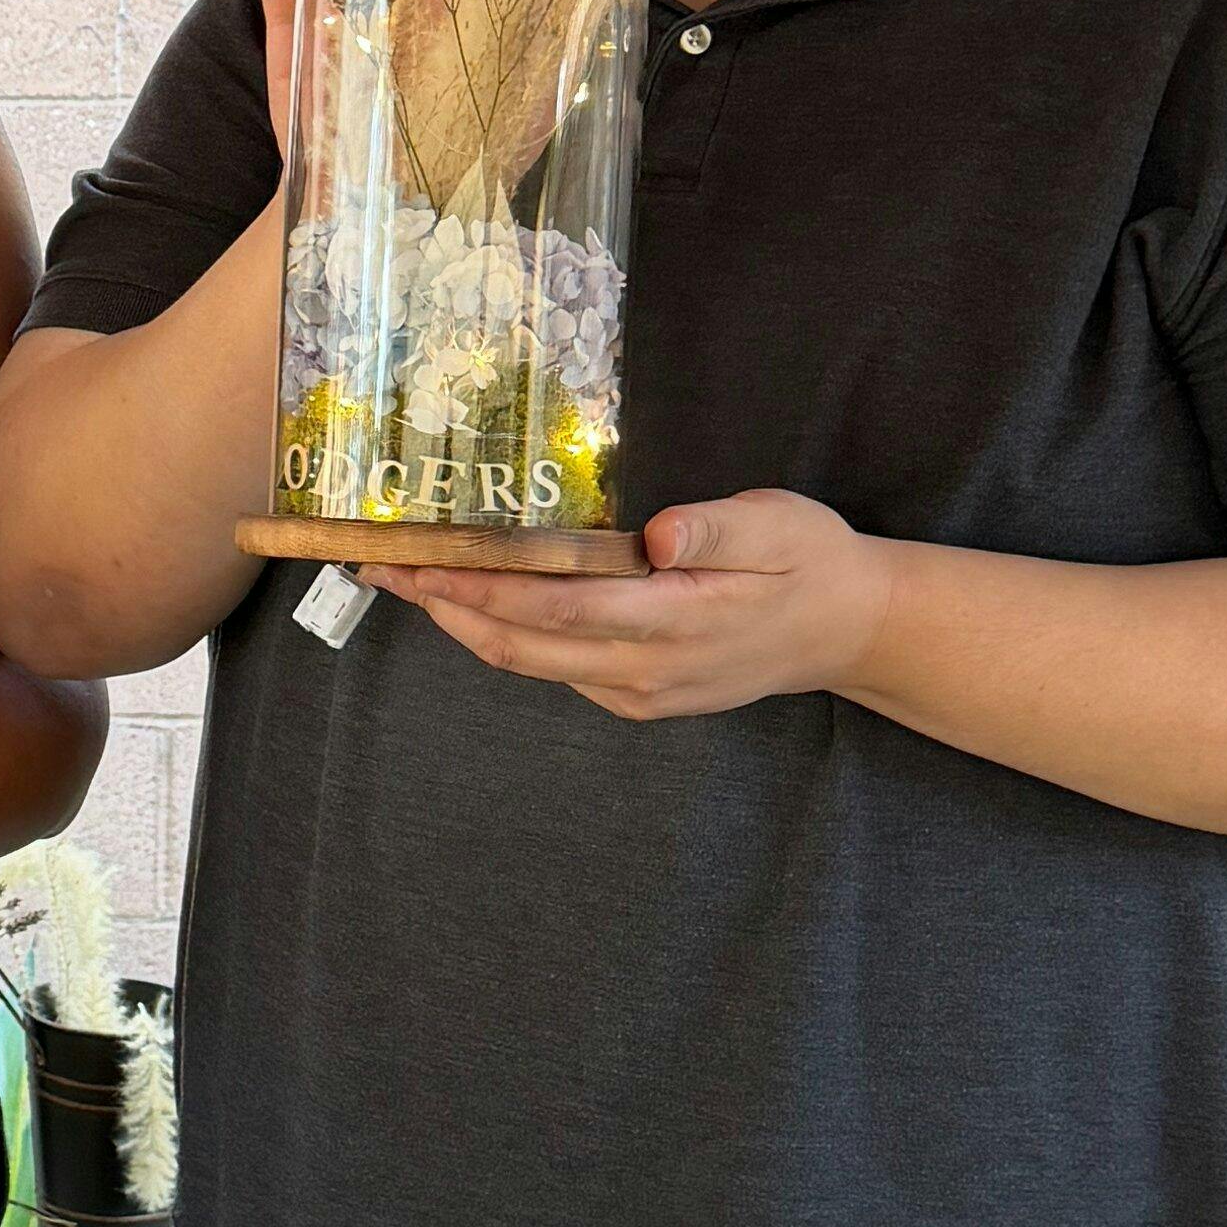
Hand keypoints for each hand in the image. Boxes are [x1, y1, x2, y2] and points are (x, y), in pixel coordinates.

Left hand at [399, 490, 897, 721]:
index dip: (485, 587)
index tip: (424, 561)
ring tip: (408, 581)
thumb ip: (719, 533)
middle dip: (446, 606)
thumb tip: (661, 536)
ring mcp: (637, 692)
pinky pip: (554, 670)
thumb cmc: (809, 562)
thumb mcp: (780, 527)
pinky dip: (504, 635)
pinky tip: (473, 601)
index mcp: (677, 620)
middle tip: (382, 566)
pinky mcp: (634, 699)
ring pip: (530, 662)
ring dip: (464, 623)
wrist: (844, 631)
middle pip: (523, 644)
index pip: (559, 607)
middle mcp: (646, 669)